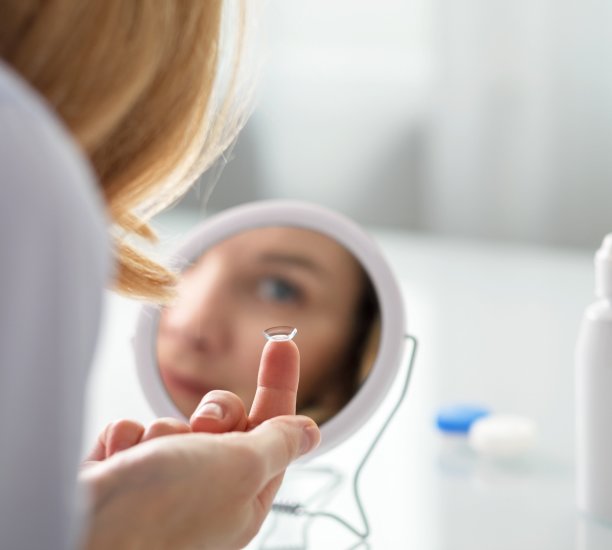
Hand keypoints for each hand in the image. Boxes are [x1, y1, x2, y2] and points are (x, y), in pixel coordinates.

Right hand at [81, 340, 319, 549]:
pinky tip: (117, 463)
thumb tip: (309, 433)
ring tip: (147, 460)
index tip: (283, 343)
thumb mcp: (239, 467)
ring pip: (176, 422)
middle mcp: (205, 493)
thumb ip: (276, 443)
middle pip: (225, 420)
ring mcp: (161, 484)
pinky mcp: (124, 473)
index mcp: (243, 499)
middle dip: (213, 413)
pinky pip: (135, 431)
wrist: (81, 532)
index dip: (279, 385)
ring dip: (162, 432)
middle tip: (202, 429)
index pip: (274, 431)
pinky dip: (126, 439)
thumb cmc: (164, 510)